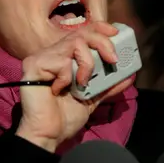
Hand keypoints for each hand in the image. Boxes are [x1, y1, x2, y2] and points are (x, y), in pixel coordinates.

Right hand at [15, 22, 134, 151]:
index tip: (115, 33)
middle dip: (103, 43)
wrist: (49, 134)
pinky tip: (59, 90)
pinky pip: (61, 61)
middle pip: (81, 33)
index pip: (82, 32)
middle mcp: (50, 54)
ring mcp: (41, 58)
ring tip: (82, 83)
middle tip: (113, 59)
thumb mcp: (93, 97)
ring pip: (74, 43)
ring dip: (87, 64)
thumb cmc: (64, 117)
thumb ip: (108, 84)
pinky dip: (67, 76)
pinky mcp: (33, 65)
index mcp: (62, 58)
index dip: (100, 28)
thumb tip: (130, 75)